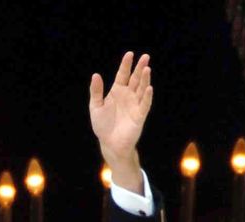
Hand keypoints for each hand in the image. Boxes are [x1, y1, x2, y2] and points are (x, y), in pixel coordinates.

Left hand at [89, 51, 152, 191]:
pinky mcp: (139, 115)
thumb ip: (96, 91)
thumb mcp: (96, 106)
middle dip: (140, 68)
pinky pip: (144, 104)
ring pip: (141, 89)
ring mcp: (135, 104)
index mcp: (117, 92)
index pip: (123, 75)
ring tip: (147, 68)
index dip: (126, 65)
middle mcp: (128, 96)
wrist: (109, 143)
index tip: (130, 54)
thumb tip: (96, 75)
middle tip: (145, 56)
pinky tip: (149, 88)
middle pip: (135, 79)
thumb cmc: (102, 125)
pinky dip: (147, 96)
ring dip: (145, 79)